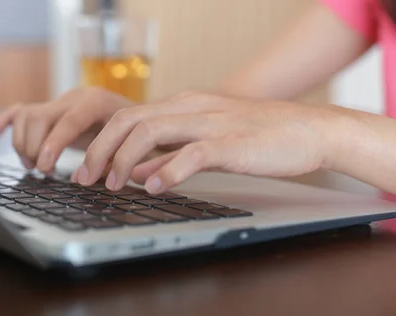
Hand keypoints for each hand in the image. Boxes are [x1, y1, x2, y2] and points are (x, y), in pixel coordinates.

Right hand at [0, 87, 134, 172]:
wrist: (140, 119)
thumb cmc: (135, 136)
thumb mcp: (129, 146)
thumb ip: (109, 160)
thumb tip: (81, 178)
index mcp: (96, 101)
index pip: (68, 120)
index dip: (53, 145)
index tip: (45, 168)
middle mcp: (75, 96)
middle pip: (39, 116)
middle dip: (34, 147)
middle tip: (42, 171)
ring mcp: (61, 101)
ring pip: (26, 115)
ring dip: (23, 142)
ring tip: (34, 165)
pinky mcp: (51, 109)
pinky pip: (21, 110)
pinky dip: (5, 122)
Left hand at [73, 91, 340, 193]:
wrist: (310, 130)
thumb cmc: (260, 138)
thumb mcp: (207, 142)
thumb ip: (170, 154)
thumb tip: (138, 171)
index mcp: (184, 106)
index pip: (128, 116)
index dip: (101, 142)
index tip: (87, 169)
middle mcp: (192, 108)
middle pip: (130, 120)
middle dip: (101, 150)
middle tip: (85, 178)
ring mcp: (212, 122)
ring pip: (153, 131)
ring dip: (125, 159)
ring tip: (113, 185)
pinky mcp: (232, 142)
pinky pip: (192, 153)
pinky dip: (168, 170)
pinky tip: (155, 188)